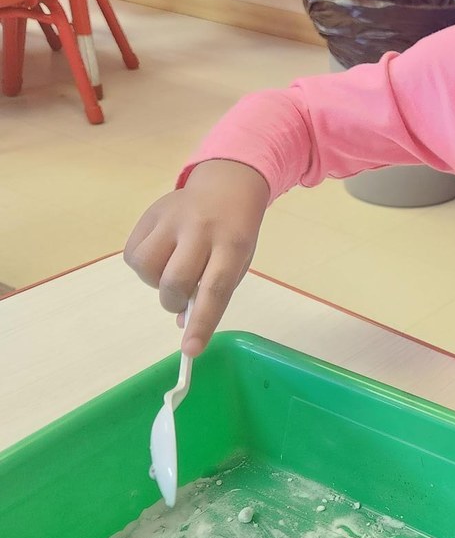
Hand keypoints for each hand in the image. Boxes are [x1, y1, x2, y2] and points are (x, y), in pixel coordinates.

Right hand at [124, 160, 270, 356]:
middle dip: (175, 302)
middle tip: (183, 299)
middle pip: (176, 281)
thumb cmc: (234, 233)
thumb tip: (183, 324)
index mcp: (232, 244)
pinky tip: (160, 258)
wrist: (227, 187)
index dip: (202, 323)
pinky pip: (132, 254)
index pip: (215, 289)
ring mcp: (172, 219)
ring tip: (171, 273)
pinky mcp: (151, 214)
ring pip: (147, 268)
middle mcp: (201, 230)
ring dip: (156, 283)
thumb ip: (214, 293)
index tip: (191, 350)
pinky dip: (143, 267)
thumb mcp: (238, 262)